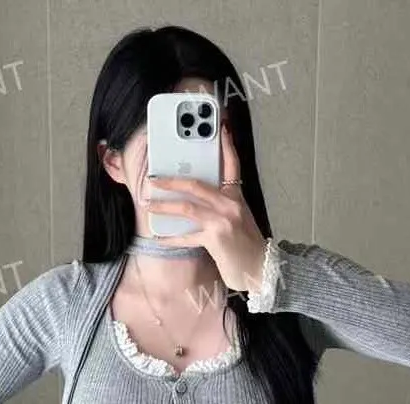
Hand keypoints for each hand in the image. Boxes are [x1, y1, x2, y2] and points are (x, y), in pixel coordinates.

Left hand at [146, 122, 267, 292]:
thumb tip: (194, 201)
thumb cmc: (247, 247)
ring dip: (164, 205)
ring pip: (187, 207)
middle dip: (171, 180)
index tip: (219, 127)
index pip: (231, 165)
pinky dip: (171, 238)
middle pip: (197, 184)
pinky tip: (158, 237)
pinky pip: (187, 237)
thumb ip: (220, 207)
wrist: (262, 270)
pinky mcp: (216, 239)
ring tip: (148, 204)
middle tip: (152, 178)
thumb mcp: (239, 220)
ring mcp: (223, 221)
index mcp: (236, 197)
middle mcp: (230, 205)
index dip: (225, 145)